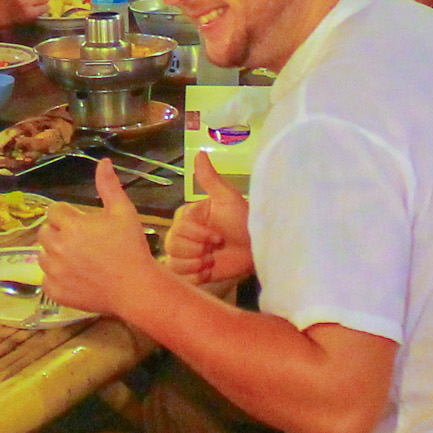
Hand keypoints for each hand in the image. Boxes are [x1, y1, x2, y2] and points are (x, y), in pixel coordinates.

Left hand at [38, 161, 160, 316]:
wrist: (136, 288)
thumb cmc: (131, 248)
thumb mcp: (124, 212)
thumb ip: (109, 186)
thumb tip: (103, 162)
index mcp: (72, 225)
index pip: (53, 211)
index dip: (66, 214)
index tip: (80, 222)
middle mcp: (58, 247)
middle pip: (44, 232)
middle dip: (58, 232)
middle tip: (79, 241)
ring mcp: (55, 272)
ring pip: (42, 256)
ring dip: (54, 254)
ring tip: (77, 259)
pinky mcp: (55, 291)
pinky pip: (46, 280)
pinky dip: (56, 278)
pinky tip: (74, 277)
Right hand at [164, 153, 254, 286]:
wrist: (258, 248)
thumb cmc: (244, 222)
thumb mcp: (227, 198)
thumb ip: (209, 179)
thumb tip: (199, 153)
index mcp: (186, 218)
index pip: (178, 229)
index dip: (198, 235)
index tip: (218, 235)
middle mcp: (182, 236)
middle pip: (174, 247)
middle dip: (198, 249)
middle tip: (216, 247)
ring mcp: (186, 256)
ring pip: (176, 264)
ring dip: (198, 264)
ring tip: (213, 260)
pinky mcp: (192, 275)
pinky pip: (181, 279)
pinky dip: (196, 277)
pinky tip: (209, 271)